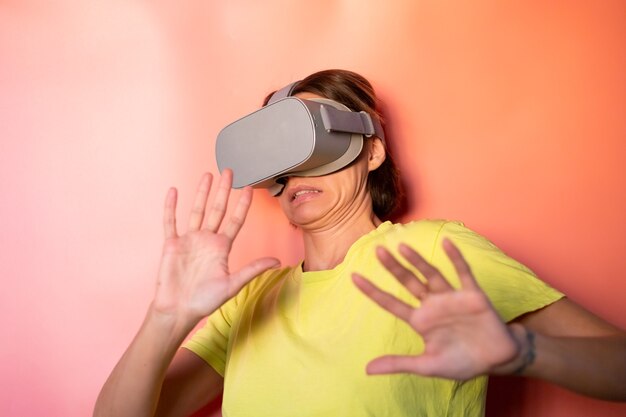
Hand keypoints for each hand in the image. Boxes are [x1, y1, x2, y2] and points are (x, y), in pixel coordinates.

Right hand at [152, 169, 279, 321]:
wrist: (178, 311)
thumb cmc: (205, 301)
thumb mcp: (232, 285)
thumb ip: (253, 270)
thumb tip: (277, 262)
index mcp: (222, 248)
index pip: (235, 221)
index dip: (243, 205)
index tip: (250, 189)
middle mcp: (207, 240)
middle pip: (217, 210)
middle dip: (223, 190)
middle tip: (229, 171)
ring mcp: (189, 240)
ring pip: (197, 211)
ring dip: (202, 193)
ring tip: (208, 175)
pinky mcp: (172, 244)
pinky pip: (171, 222)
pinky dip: (171, 207)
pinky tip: (174, 191)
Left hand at [352, 239, 520, 379]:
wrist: (497, 360)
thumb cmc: (461, 362)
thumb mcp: (428, 366)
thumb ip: (399, 364)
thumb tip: (367, 369)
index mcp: (420, 321)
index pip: (391, 303)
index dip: (373, 291)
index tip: (354, 277)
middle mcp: (432, 304)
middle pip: (408, 282)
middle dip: (393, 267)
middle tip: (377, 250)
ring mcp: (452, 298)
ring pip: (431, 275)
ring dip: (418, 261)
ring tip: (402, 246)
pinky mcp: (473, 295)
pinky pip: (463, 273)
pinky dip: (456, 259)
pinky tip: (448, 243)